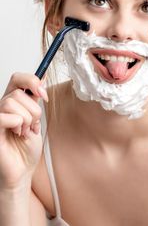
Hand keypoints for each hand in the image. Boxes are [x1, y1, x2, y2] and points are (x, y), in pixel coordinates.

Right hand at [0, 73, 47, 188]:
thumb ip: (35, 100)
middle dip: (33, 110)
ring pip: (13, 102)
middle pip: (18, 92)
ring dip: (26, 119)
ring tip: (23, 131)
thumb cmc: (26, 148)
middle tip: (32, 124)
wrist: (22, 170)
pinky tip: (16, 134)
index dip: (31, 81)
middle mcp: (2, 106)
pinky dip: (17, 124)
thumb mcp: (36, 119)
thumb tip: (41, 79)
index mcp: (13, 102)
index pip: (17, 78)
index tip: (43, 93)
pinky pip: (4, 116)